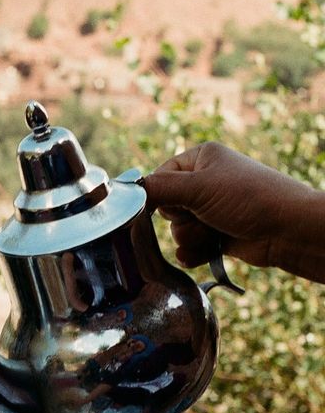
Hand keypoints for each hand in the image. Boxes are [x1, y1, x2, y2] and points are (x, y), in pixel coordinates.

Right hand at [142, 142, 324, 282]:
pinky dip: (196, 253)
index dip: (158, 196)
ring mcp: (210, 211)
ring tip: (214, 233)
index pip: (158, 177)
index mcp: (200, 160)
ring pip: (177, 232)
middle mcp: (204, 183)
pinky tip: (210, 250)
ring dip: (191, 238)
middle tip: (202, 216)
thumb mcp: (199, 187)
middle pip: (166, 209)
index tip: (167, 205)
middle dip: (180, 220)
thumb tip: (125, 193)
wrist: (286, 230)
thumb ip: (159, 189)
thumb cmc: (249, 199)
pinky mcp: (216, 235)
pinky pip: (189, 248)